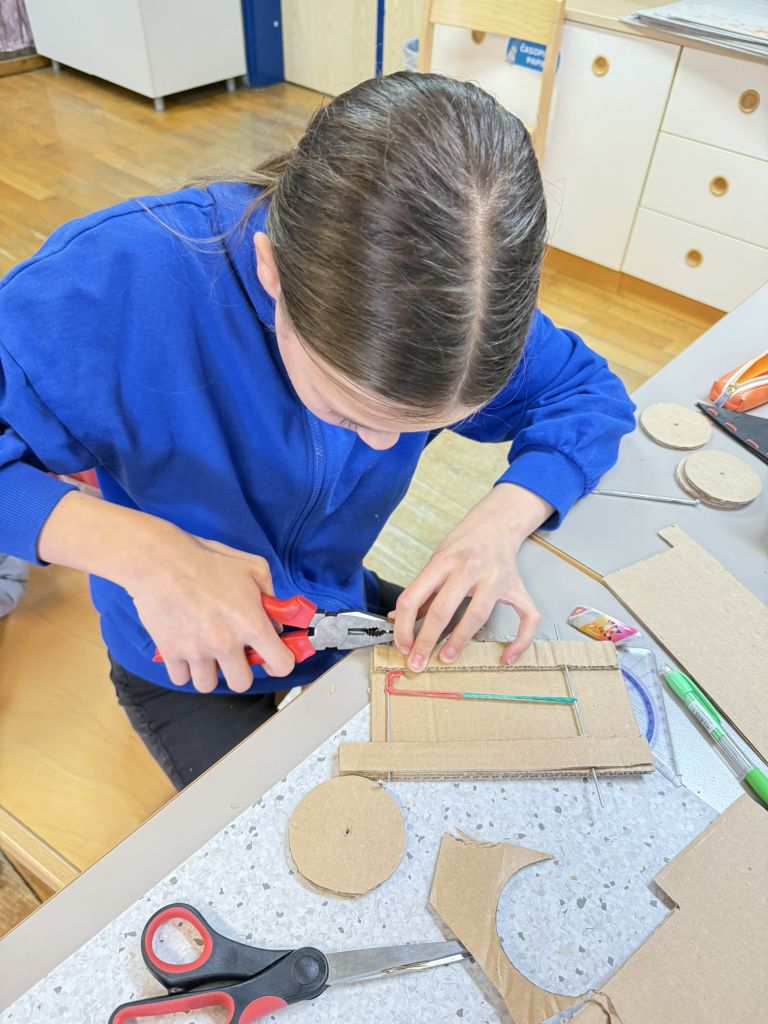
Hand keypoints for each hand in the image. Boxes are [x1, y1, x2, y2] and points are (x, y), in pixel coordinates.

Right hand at [130, 534, 293, 693]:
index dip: (280, 662)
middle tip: (234, 654)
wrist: (161, 560)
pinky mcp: (170, 653)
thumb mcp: (253, 566)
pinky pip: (180, 679)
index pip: (281, 664)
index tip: (272, 657)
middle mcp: (226, 644)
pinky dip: (183, 670)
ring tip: (206, 652)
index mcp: (251, 624)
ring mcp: (197, 651)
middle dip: (240, 671)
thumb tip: (274, 619)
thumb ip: (270, 595)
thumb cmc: (206, 560)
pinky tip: (186, 650)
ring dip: (209, 672)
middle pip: (242, 684)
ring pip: (208, 685)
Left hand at [393, 484, 552, 671]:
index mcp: (442, 562)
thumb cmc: (462, 545)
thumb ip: (420, 592)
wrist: (496, 524)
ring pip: (477, 615)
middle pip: (443, 609)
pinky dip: (520, 641)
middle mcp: (469, 568)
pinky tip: (506, 656)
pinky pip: (526, 618)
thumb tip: (396, 619)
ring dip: (460, 640)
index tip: (403, 646)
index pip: (413, 597)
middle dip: (426, 640)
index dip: (403, 626)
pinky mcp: (517, 587)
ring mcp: (495, 578)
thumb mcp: (436, 561)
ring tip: (447, 658)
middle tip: (418, 663)